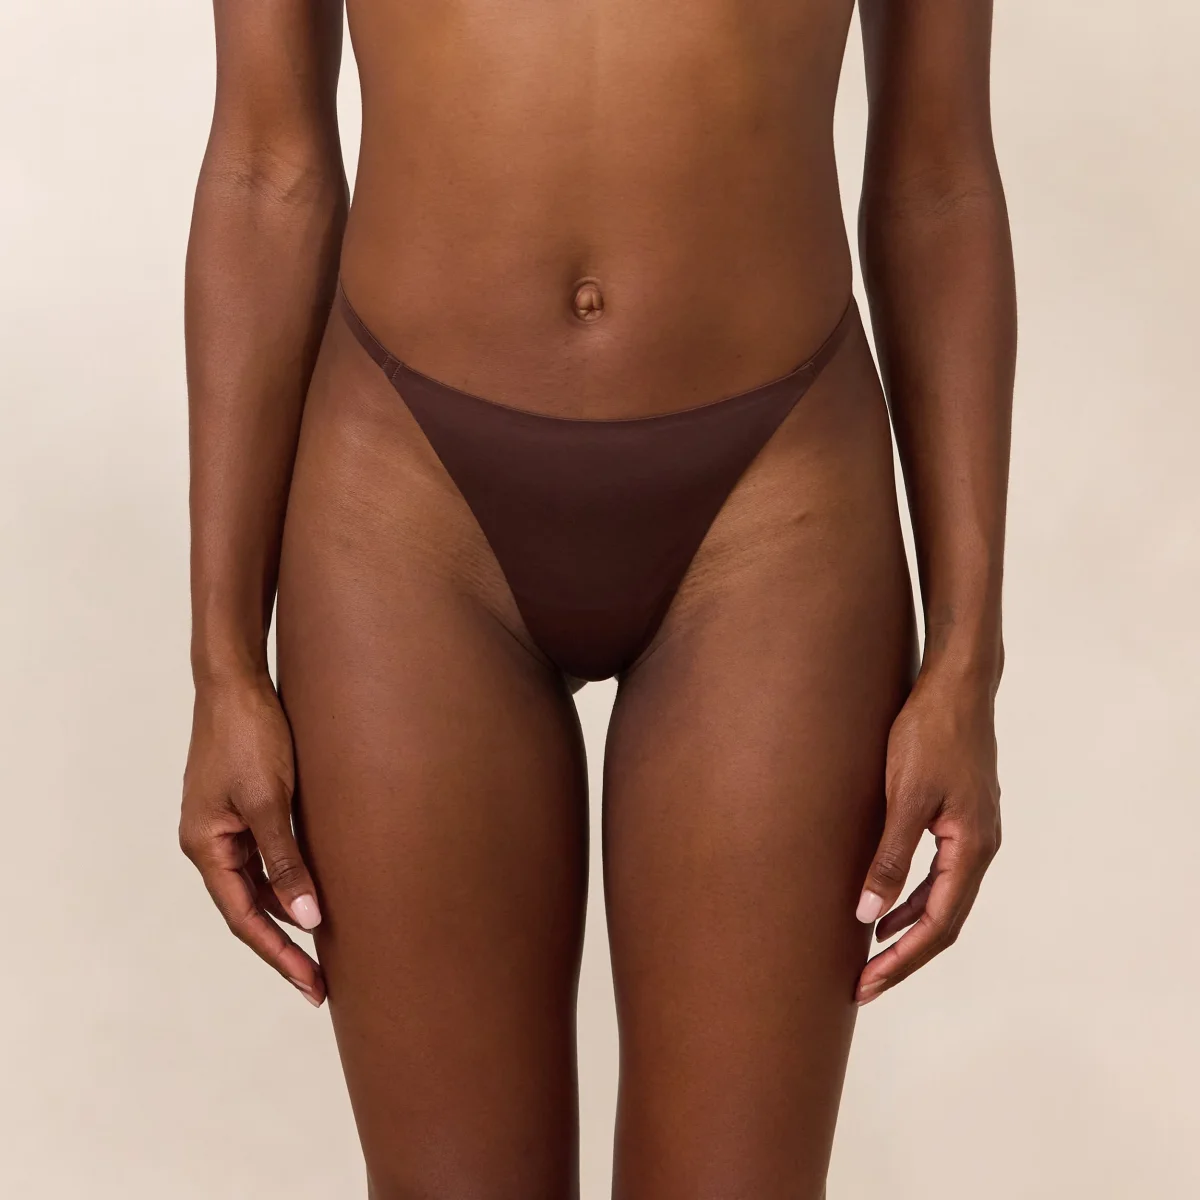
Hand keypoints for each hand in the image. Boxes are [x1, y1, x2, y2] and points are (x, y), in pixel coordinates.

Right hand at [179, 671, 325, 1006]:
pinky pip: (266, 856)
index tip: (312, 987)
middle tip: (323, 983)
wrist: (236, 681)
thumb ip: (286, 861)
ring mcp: (226, 825)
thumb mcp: (270, 801)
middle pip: (249, 908)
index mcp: (207, 847)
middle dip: (285, 945)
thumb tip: (308, 918)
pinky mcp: (244, 806)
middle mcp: (211, 842)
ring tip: (326, 947)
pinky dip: (288, 879)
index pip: (245, 918)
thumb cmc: (249, 735)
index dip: (279, 955)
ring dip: (289, 913)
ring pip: (258, 884)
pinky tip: (316, 889)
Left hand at [854, 667, 1001, 1004]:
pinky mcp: (959, 815)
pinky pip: (939, 872)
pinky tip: (884, 898)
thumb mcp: (903, 797)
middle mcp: (980, 847)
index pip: (938, 925)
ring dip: (907, 926)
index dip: (901, 959)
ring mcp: (973, 831)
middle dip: (903, 955)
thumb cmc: (929, 733)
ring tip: (868, 952)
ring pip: (942, 898)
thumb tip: (868, 914)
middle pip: (944, 921)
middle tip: (862, 984)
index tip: (866, 984)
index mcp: (972, 849)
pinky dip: (912, 894)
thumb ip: (889, 857)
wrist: (956, 684)